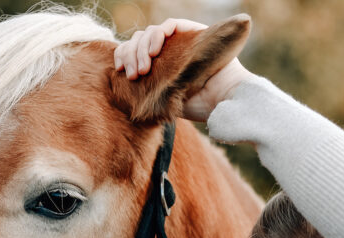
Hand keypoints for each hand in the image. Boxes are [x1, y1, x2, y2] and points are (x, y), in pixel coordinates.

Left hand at [114, 18, 252, 121]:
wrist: (223, 101)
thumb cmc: (199, 106)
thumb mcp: (165, 99)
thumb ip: (148, 89)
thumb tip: (122, 92)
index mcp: (161, 64)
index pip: (135, 52)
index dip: (123, 57)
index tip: (119, 71)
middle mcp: (170, 50)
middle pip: (139, 40)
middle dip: (131, 55)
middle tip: (133, 74)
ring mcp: (181, 40)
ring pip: (150, 32)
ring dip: (142, 48)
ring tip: (144, 68)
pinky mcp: (194, 32)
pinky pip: (170, 25)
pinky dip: (158, 35)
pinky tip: (154, 51)